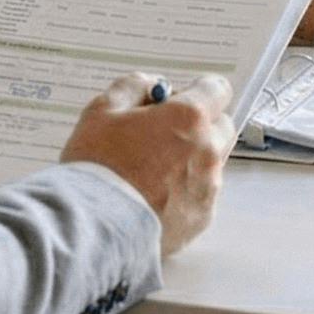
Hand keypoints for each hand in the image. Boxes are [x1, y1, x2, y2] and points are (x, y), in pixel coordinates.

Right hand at [59, 72, 235, 257]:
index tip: (183, 97)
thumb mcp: (102, 110)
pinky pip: (202, 194)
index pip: (217, 89)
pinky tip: (154, 194)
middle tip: (165, 132)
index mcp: (188, 118)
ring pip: (212, 162)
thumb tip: (151, 87)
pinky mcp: (201, 218)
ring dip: (193, 158)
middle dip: (200, 124)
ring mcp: (207, 188)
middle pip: (221, 126)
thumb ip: (132, 87)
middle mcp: (207, 151)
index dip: (198, 90)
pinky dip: (185, 190)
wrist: (92, 226)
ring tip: (153, 169)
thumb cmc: (96, 167)